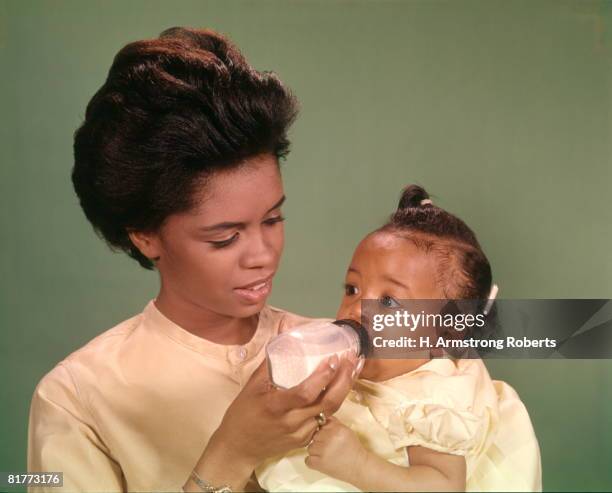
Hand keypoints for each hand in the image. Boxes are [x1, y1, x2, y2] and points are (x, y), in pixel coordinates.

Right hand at [209, 351, 358, 469]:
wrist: (239, 446)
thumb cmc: (244, 412)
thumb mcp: (253, 385)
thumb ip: (271, 361)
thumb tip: (284, 332)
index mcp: (276, 406)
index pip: (306, 393)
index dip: (323, 376)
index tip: (334, 359)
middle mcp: (291, 421)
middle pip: (327, 403)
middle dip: (344, 380)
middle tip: (352, 360)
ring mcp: (300, 433)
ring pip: (330, 411)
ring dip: (344, 389)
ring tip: (353, 369)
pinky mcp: (305, 440)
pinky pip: (324, 419)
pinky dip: (335, 401)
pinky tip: (341, 386)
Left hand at [305, 416, 368, 484]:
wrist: (359, 467)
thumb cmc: (353, 449)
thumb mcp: (346, 431)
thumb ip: (334, 423)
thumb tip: (320, 418)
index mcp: (337, 429)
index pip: (320, 424)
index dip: (324, 431)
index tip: (328, 437)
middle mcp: (330, 438)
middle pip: (314, 436)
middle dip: (320, 441)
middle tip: (330, 447)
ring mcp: (323, 451)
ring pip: (310, 447)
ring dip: (316, 452)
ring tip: (328, 455)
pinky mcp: (319, 464)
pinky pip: (308, 460)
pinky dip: (313, 462)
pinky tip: (323, 462)